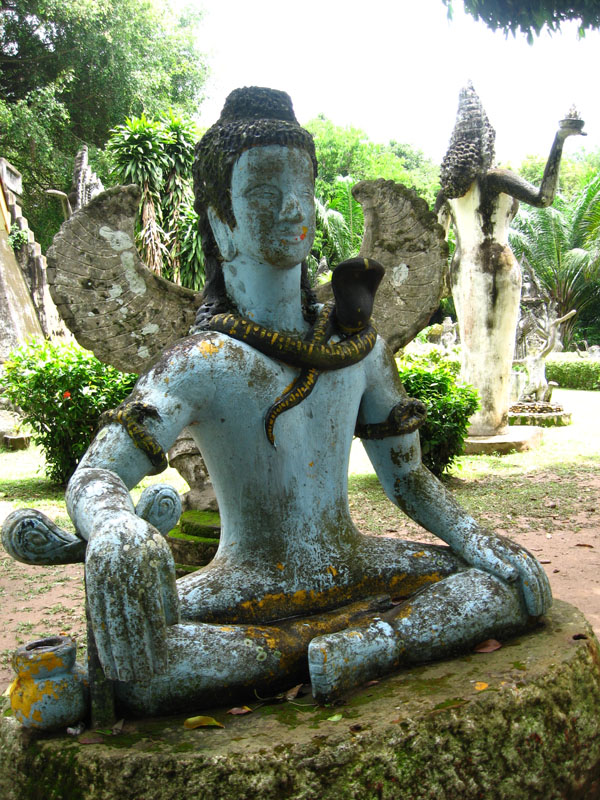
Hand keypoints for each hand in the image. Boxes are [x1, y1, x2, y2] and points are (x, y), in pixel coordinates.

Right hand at [85, 512, 178, 681]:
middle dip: (136, 655)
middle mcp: (120, 577)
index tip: (162, 663)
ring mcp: (102, 582)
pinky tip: (107, 661)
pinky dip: (101, 643)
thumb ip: (168, 590)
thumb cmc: (145, 543)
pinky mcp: (90, 587)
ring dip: (117, 655)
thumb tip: (172, 625)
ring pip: (110, 625)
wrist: (111, 521)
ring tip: (126, 678)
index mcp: (142, 570)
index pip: (150, 614)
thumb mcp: (163, 558)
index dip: (155, 641)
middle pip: (128, 624)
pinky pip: (96, 620)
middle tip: (145, 679)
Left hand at [456, 529, 551, 616]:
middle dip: (542, 596)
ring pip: (538, 573)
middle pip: (538, 576)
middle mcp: (522, 553)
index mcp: (515, 555)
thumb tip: (515, 575)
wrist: (469, 533)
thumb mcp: (484, 556)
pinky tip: (536, 592)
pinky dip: (537, 582)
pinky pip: (532, 570)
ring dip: (543, 590)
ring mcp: (520, 553)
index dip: (534, 596)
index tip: (534, 612)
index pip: (531, 579)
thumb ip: (499, 565)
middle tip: (542, 613)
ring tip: (545, 605)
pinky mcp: (516, 554)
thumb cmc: (474, 547)